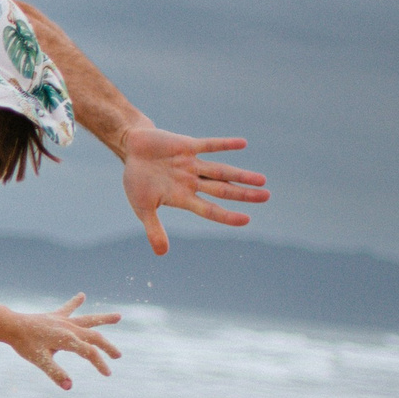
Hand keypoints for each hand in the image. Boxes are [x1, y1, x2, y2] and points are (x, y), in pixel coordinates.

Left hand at [6, 296, 119, 388]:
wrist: (11, 326)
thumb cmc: (25, 344)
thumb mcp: (40, 360)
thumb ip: (56, 373)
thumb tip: (69, 387)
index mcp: (67, 339)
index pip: (89, 353)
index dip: (100, 364)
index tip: (107, 373)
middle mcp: (69, 328)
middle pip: (94, 337)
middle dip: (107, 347)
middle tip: (118, 356)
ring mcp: (63, 320)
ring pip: (88, 319)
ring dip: (103, 319)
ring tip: (119, 316)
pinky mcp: (55, 316)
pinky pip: (68, 309)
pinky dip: (75, 303)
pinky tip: (82, 295)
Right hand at [121, 125, 269, 255]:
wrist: (132, 149)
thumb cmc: (137, 180)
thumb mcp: (142, 207)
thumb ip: (154, 229)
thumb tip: (162, 253)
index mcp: (182, 197)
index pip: (209, 209)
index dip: (227, 216)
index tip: (247, 220)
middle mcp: (192, 181)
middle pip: (222, 189)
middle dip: (243, 194)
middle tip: (266, 197)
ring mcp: (191, 164)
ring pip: (220, 170)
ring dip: (241, 175)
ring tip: (262, 180)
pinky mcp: (187, 145)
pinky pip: (209, 145)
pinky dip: (224, 144)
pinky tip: (243, 143)